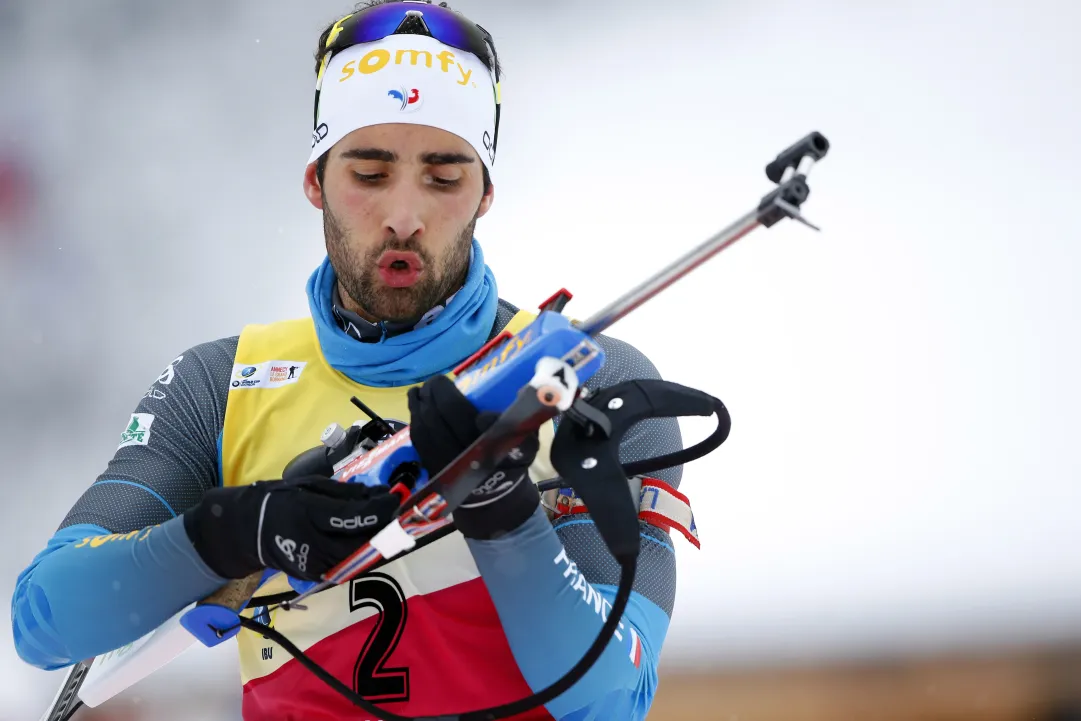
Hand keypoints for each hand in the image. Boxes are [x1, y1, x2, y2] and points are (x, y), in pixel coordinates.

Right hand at [183, 475, 399, 580]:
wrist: (250, 531)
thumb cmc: (282, 500)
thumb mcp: (311, 486)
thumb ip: (345, 493)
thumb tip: (378, 495)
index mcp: (309, 515)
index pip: (354, 517)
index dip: (379, 509)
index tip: (396, 497)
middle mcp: (313, 545)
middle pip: (361, 542)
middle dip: (384, 528)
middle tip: (396, 512)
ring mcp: (315, 565)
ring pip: (358, 556)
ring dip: (377, 541)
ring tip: (386, 523)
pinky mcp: (317, 577)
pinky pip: (348, 564)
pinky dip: (362, 551)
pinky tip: (369, 537)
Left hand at [407, 374, 539, 538]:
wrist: (494, 497)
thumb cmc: (513, 463)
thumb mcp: (527, 440)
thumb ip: (524, 417)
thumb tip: (523, 388)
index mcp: (482, 441)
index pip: (455, 410)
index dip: (444, 393)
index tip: (444, 380)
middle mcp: (457, 451)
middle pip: (434, 415)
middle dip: (430, 394)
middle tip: (433, 381)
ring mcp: (441, 460)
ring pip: (422, 427)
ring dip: (418, 406)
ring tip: (419, 392)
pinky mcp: (431, 466)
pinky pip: (418, 440)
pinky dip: (415, 422)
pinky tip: (416, 411)